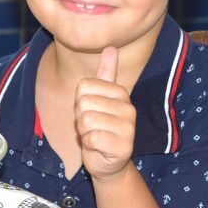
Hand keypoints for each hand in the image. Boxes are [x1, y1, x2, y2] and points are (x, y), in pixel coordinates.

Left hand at [75, 46, 135, 181]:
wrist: (108, 161)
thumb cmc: (100, 127)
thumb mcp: (100, 98)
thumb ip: (106, 73)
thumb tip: (112, 46)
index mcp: (121, 93)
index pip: (83, 86)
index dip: (79, 101)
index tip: (91, 110)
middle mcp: (128, 108)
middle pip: (82, 103)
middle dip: (80, 118)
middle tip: (93, 126)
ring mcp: (128, 128)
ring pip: (86, 120)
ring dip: (84, 131)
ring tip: (96, 135)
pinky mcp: (123, 147)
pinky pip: (91, 138)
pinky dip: (89, 144)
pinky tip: (99, 147)